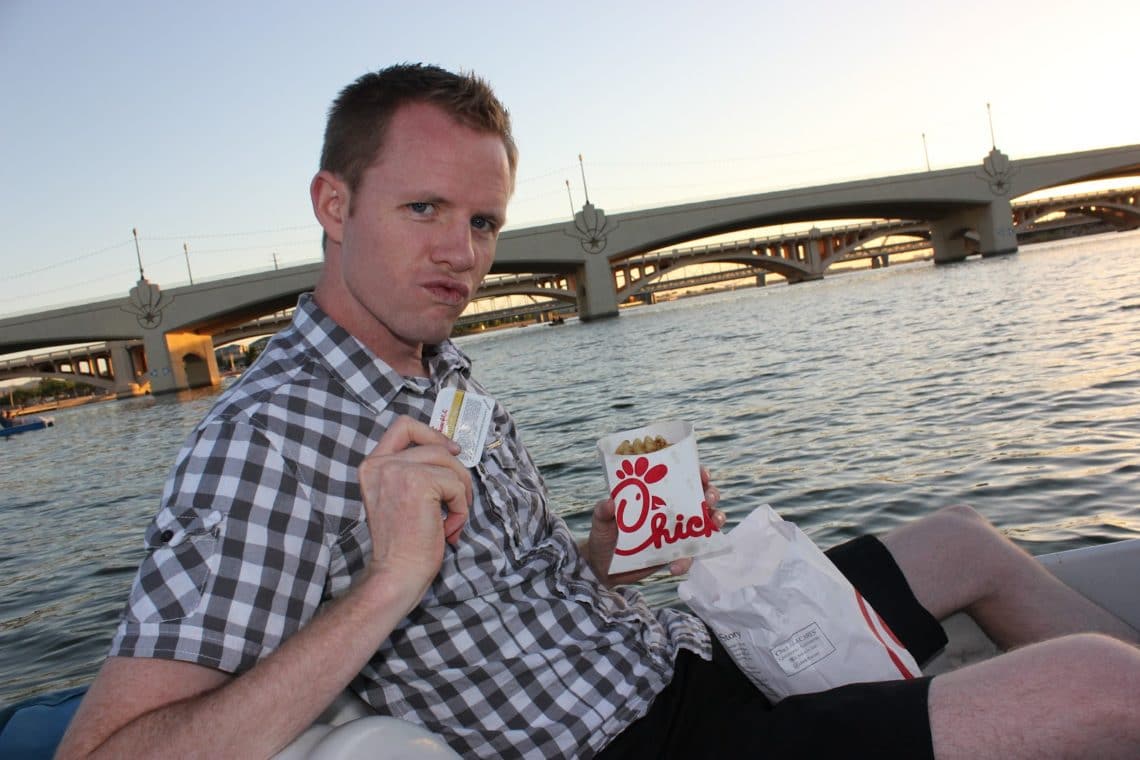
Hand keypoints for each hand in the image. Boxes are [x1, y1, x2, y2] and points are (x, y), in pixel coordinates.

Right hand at [357, 416, 472, 603]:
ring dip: (460, 492)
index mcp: (373, 466)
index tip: (451, 451)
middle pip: (435, 446)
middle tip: (459, 500)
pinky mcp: (418, 483)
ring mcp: (398, 471)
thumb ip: (413, 471)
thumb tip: (450, 451)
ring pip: (449, 463)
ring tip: (452, 519)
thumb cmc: (404, 544)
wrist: (397, 573)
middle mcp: (380, 464)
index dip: (433, 434)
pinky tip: (447, 528)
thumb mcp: (400, 496)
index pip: (403, 426)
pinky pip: (456, 484)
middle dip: (456, 472)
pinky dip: (461, 508)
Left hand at [584, 466, 725, 586]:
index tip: (701, 472)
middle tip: (708, 498)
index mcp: (656, 495)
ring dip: (715, 520)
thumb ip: (603, 511)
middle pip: (701, 497)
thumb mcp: (601, 521)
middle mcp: (671, 510)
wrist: (604, 567)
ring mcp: (676, 532)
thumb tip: (610, 503)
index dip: (696, 472)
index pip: (681, 478)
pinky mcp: (676, 553)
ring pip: (705, 523)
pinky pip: (690, 555)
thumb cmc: (604, 536)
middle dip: (711, 493)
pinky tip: (675, 566)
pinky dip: (687, 561)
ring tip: (713, 523)